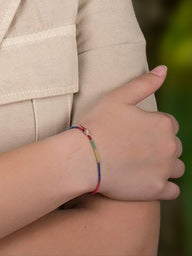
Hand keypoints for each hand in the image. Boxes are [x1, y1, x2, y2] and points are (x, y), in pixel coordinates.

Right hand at [80, 66, 183, 200]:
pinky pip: (173, 190)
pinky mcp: (158, 190)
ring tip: (139, 162)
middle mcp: (171, 147)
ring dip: (164, 165)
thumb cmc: (98, 124)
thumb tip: (164, 69)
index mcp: (163, 124)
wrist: (83, 158)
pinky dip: (163, 185)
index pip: (168, 123)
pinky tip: (145, 178)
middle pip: (174, 146)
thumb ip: (144, 83)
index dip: (150, 125)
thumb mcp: (117, 97)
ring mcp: (165, 170)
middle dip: (159, 145)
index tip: (132, 129)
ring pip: (176, 167)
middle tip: (132, 145)